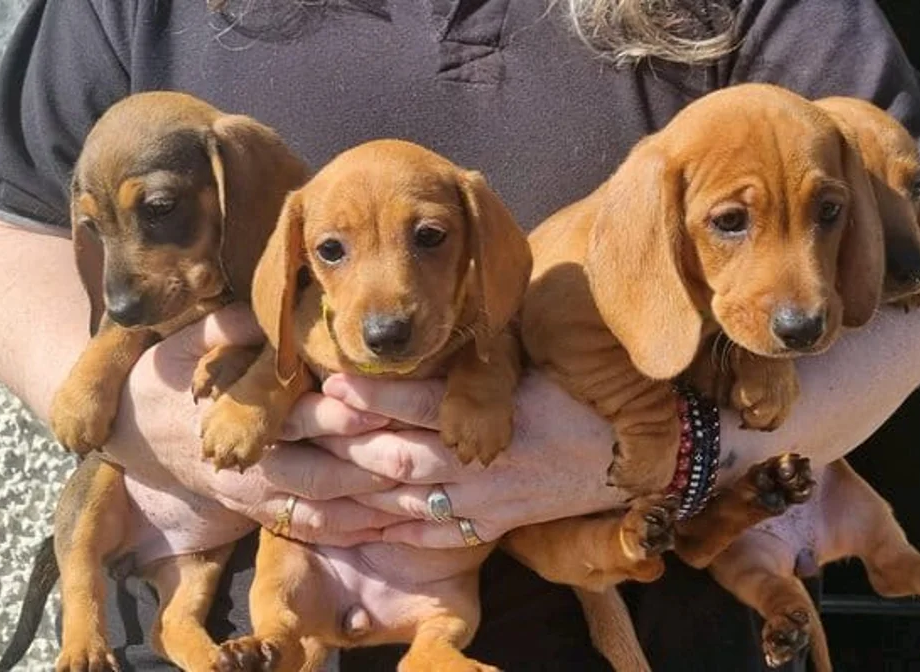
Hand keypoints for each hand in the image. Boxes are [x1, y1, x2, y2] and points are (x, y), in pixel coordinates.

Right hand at [102, 304, 409, 545]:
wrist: (132, 434)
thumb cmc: (169, 376)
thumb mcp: (191, 342)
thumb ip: (234, 328)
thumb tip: (270, 313)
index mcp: (241, 418)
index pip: (306, 418)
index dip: (350, 413)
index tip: (394, 404)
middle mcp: (254, 467)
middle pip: (327, 473)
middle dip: (381, 467)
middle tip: (432, 456)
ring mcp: (259, 497)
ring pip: (327, 510)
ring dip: (378, 507)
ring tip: (429, 494)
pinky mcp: (263, 515)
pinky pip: (314, 532)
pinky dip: (354, 532)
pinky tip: (394, 525)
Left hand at [317, 370, 627, 547]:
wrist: (627, 458)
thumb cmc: (581, 400)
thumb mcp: (537, 367)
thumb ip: (481, 360)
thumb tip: (429, 334)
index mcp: (495, 412)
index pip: (418, 402)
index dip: (370, 394)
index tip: (328, 380)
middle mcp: (483, 461)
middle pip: (396, 455)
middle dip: (339, 443)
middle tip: (291, 431)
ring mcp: (484, 500)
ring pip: (403, 499)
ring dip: (347, 491)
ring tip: (299, 480)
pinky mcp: (490, 525)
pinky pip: (430, 533)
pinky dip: (386, 531)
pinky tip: (349, 524)